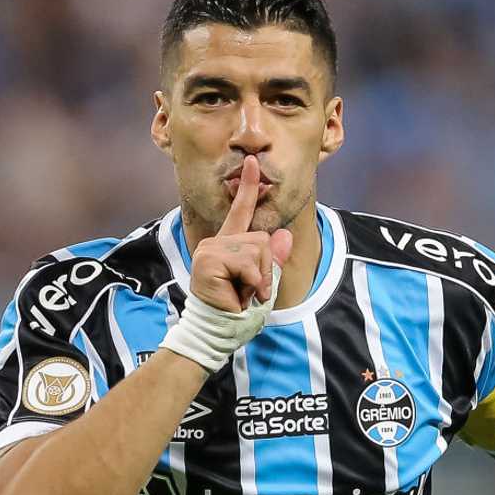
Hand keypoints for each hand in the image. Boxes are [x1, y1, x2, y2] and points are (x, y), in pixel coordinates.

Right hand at [190, 155, 292, 312]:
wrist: (217, 332)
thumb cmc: (235, 312)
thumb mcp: (262, 284)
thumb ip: (272, 261)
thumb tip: (285, 235)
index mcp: (227, 244)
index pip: (240, 211)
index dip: (248, 187)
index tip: (252, 162)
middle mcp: (217, 242)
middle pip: (262, 238)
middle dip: (266, 267)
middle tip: (250, 290)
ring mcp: (211, 248)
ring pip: (258, 249)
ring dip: (261, 277)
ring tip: (243, 293)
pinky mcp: (209, 259)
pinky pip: (249, 262)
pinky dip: (254, 282)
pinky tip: (240, 295)